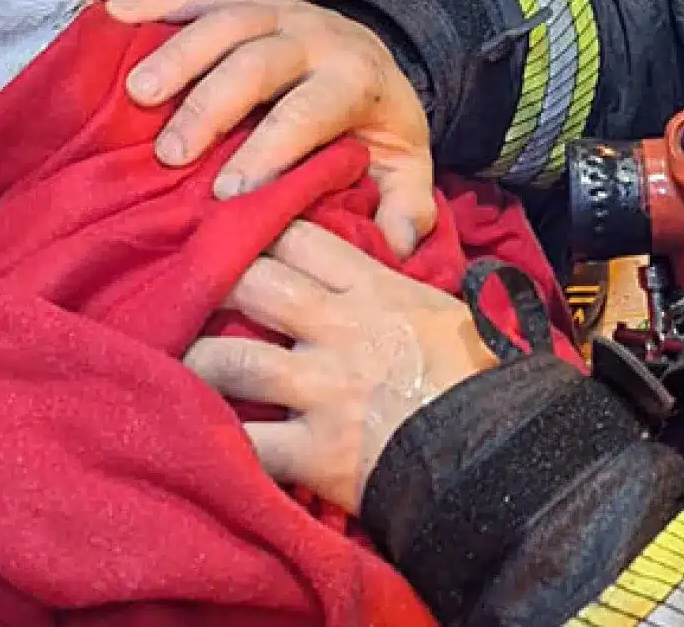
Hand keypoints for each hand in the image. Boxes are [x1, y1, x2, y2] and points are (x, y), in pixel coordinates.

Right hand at [107, 0, 436, 256]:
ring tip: (137, 94)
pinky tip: (115, 14)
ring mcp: (275, 10)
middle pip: (257, 60)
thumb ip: (407, 208)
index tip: (229, 192)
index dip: (270, 149)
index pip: (309, 111)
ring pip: (223, 20)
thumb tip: (396, 248)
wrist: (377, 59)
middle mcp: (314, 35)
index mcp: (354, 80)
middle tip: (172, 154)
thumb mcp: (407, 167)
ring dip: (177, 54)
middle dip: (211, 105)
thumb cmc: (376, 126)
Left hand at [183, 221, 495, 513]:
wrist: (508, 454)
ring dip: (197, 361)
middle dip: (210, 284)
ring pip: (231, 360)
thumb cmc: (484, 378)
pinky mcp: (317, 452)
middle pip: (250, 283)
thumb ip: (397, 283)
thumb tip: (384, 252)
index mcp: (374, 289)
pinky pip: (248, 444)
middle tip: (183, 295)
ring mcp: (325, 390)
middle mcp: (340, 330)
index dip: (256, 230)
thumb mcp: (445, 309)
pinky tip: (192, 437)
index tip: (227, 235)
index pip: (296, 236)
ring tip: (175, 364)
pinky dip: (214, 444)